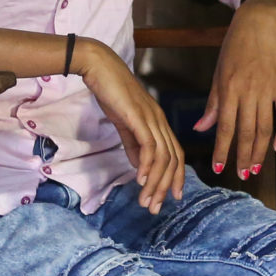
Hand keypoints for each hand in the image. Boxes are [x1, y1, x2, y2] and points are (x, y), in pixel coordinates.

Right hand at [78, 42, 184, 212]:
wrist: (98, 67)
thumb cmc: (111, 92)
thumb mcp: (124, 123)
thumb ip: (133, 144)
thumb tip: (140, 167)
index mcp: (158, 122)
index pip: (175, 154)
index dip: (176, 177)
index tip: (171, 197)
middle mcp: (160, 121)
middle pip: (173, 160)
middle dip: (165, 187)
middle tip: (155, 208)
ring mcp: (151, 118)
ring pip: (163, 157)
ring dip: (156, 182)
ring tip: (146, 201)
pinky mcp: (138, 117)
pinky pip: (149, 146)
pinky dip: (147, 166)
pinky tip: (141, 180)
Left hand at [195, 1, 275, 183]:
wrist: (259, 23)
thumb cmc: (234, 47)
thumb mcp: (218, 73)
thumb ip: (212, 103)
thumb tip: (200, 128)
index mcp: (229, 89)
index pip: (224, 127)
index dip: (222, 150)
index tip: (219, 167)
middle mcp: (248, 92)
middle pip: (247, 132)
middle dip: (244, 157)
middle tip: (243, 175)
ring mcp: (268, 90)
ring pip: (265, 128)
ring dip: (261, 151)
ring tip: (257, 167)